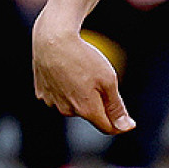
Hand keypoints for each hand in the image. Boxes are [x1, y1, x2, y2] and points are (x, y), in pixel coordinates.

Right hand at [33, 14, 134, 134]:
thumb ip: (116, 107)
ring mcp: (52, 102)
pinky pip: (59, 96)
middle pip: (90, 114)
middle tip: (98, 79)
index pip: (107, 128)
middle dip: (98, 103)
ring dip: (80, 95)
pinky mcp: (42, 93)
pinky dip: (65, 88)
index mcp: (87, 110)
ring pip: (73, 105)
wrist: (53, 39)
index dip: (119, 124)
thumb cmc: (83, 58)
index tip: (126, 118)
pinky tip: (66, 72)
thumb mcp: (108, 81)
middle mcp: (67, 111)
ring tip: (79, 72)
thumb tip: (126, 127)